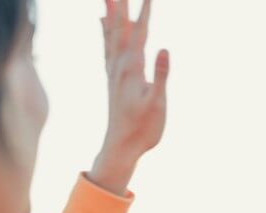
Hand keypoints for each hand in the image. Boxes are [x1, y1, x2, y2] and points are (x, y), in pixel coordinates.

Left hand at [89, 0, 169, 194]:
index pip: (139, 33)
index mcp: (132, 69)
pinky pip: (106, 45)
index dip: (144, 13)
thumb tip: (165, 48)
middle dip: (120, 5)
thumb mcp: (157, 104)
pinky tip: (100, 20)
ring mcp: (114, 70)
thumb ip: (161, 75)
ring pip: (110, 32)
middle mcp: (119, 65)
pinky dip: (103, 29)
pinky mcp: (113, 77)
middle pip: (119, 26)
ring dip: (110, 11)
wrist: (121, 145)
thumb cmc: (143, 128)